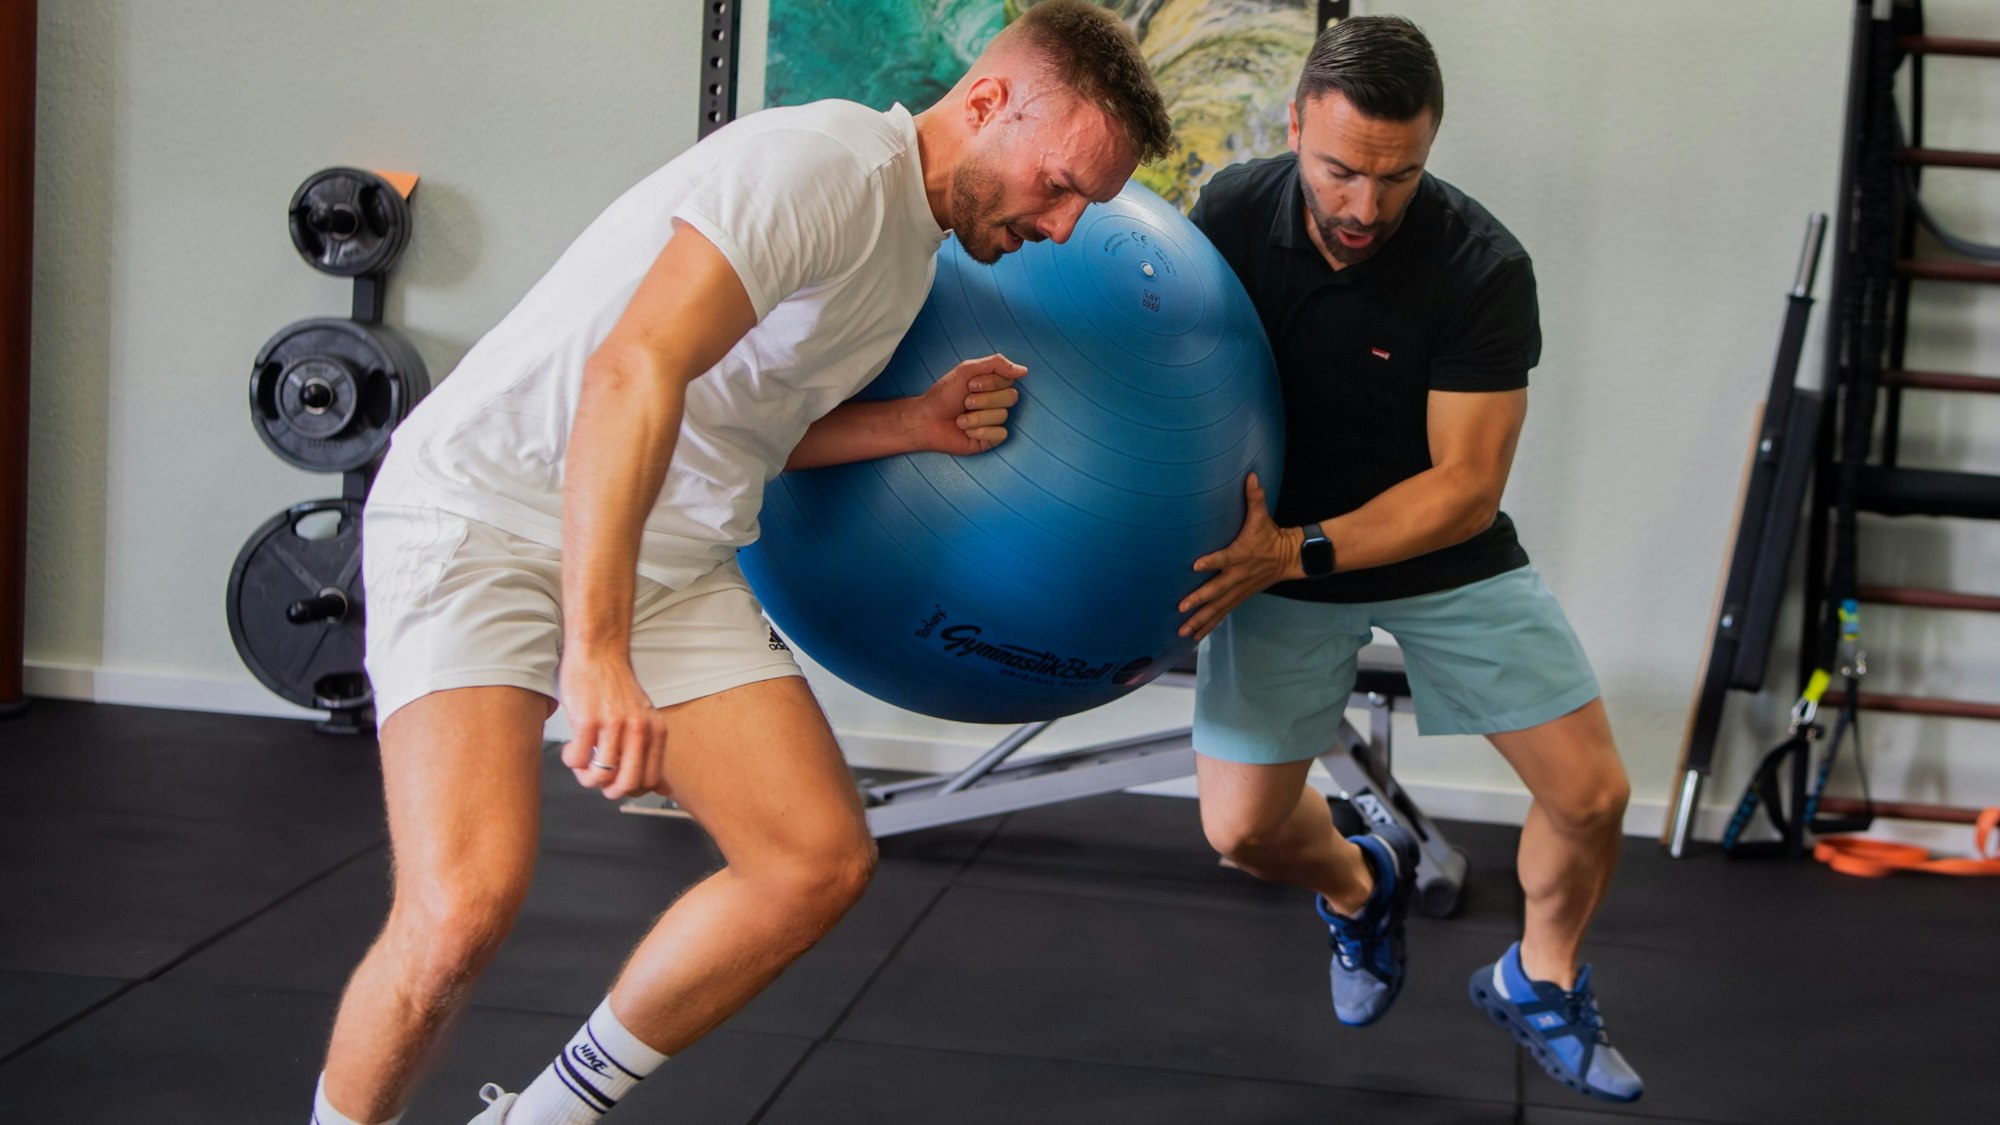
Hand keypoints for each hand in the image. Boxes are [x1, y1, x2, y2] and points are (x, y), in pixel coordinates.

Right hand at [557, 651, 671, 799]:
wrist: (598, 653)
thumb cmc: (616, 688)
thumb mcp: (644, 719)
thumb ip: (652, 754)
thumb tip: (664, 790)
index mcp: (655, 731)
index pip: (650, 781)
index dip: (630, 788)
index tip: (617, 780)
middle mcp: (639, 729)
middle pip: (627, 784)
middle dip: (609, 790)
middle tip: (598, 779)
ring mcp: (613, 725)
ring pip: (601, 776)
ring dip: (586, 777)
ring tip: (582, 763)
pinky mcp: (587, 720)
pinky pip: (577, 760)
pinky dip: (571, 761)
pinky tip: (572, 749)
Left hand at [909, 353, 1027, 455]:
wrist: (927, 420)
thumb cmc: (944, 395)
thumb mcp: (967, 369)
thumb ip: (995, 363)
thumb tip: (1024, 370)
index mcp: (993, 385)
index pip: (1009, 381)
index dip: (990, 383)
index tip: (970, 385)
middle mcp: (997, 402)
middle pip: (1011, 398)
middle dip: (984, 400)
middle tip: (965, 402)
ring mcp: (995, 421)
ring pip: (1002, 416)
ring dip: (976, 417)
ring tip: (960, 419)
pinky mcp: (991, 439)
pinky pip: (1001, 434)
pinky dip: (981, 431)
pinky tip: (967, 432)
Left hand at [1177, 473, 1301, 641]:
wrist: (1290, 558)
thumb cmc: (1270, 535)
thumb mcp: (1262, 516)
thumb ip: (1255, 497)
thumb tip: (1251, 475)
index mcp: (1242, 554)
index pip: (1225, 558)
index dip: (1212, 562)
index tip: (1196, 564)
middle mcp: (1239, 575)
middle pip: (1218, 589)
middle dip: (1200, 599)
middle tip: (1182, 607)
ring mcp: (1239, 590)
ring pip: (1218, 608)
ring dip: (1201, 620)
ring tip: (1183, 631)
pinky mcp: (1239, 598)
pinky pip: (1222, 614)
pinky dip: (1209, 626)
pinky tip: (1194, 636)